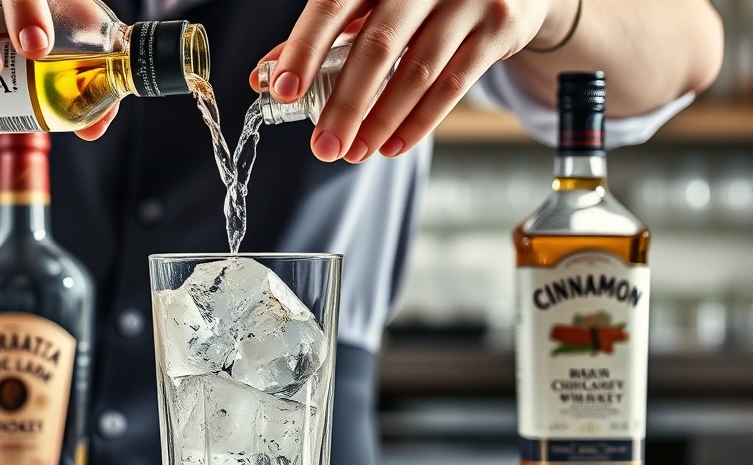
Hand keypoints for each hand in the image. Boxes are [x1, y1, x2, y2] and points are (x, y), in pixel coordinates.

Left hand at [252, 0, 559, 161]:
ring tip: (356, 152)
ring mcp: (465, 0)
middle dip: (345, 105)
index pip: (331, 6)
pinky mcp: (496, 28)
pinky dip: (419, 122)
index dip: (304, 49)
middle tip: (323, 146)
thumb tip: (265, 74)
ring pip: (417, 72)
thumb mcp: (372, 1)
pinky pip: (454, 85)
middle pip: (376, 48)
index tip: (282, 91)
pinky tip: (393, 145)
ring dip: (382, 121)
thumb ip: (323, 33)